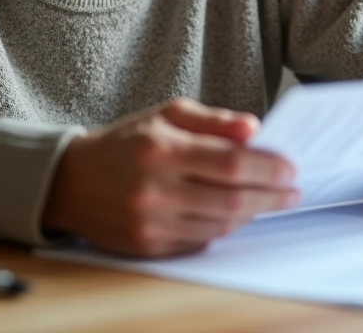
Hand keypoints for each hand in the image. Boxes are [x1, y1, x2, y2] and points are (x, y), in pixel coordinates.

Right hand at [43, 98, 298, 256]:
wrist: (71, 181)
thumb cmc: (126, 142)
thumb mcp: (167, 115)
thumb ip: (214, 121)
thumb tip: (255, 129)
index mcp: (161, 150)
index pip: (231, 164)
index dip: (268, 169)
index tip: (290, 168)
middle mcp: (155, 190)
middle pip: (231, 201)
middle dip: (270, 197)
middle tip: (291, 191)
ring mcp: (150, 223)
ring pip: (219, 226)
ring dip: (250, 215)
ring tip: (266, 201)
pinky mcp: (147, 247)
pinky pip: (199, 243)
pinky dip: (223, 229)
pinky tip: (234, 215)